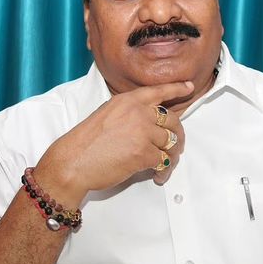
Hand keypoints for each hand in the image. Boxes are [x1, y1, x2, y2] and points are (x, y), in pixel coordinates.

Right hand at [37, 81, 193, 200]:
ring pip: (171, 142)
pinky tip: (158, 176)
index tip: (189, 87)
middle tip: (175, 146)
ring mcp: (142, 132)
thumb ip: (129, 113)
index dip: (177, 89)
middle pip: (172, 121)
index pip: (159, 91)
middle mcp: (138, 112)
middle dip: (177, 135)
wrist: (72, 162)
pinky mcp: (144, 153)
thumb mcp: (106, 114)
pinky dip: (164, 171)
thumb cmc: (85, 143)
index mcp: (127, 100)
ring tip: (165, 166)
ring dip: (172, 156)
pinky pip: (164, 161)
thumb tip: (148, 124)